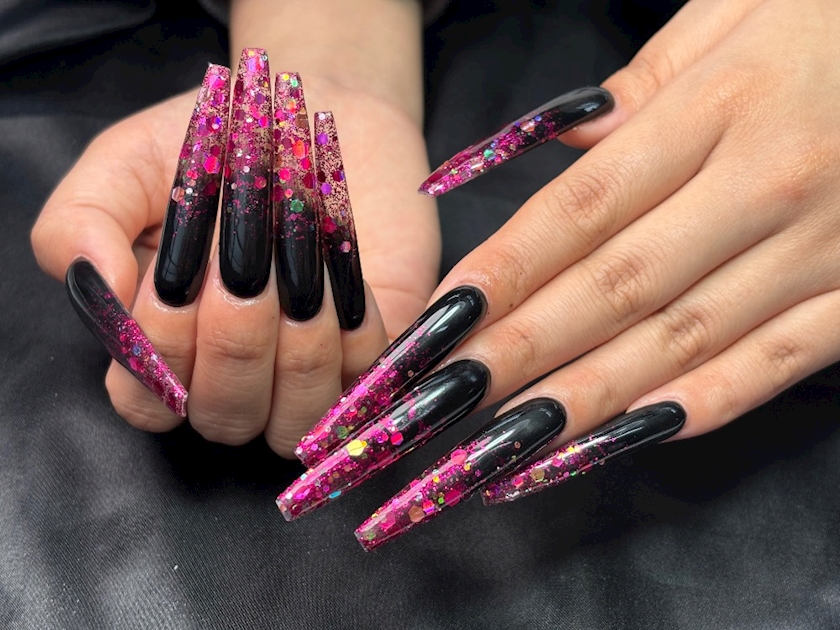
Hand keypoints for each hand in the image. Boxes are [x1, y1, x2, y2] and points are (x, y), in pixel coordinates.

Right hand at [31, 66, 438, 457]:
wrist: (312, 111)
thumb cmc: (216, 145)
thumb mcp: (125, 163)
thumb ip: (81, 221)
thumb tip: (97, 283)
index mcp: (167, 344)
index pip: (148, 403)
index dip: (160, 352)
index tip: (176, 275)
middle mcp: (236, 373)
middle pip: (225, 417)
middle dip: (233, 337)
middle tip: (246, 257)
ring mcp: (306, 372)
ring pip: (294, 421)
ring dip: (295, 342)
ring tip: (298, 263)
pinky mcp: (369, 354)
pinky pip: (364, 380)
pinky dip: (353, 324)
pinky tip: (340, 265)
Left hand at [278, 0, 839, 543]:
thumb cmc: (834, 18)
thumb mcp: (736, 14)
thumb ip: (643, 86)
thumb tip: (555, 139)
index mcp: (719, 108)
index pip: (584, 206)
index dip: (506, 268)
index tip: (440, 320)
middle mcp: (764, 185)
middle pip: (616, 284)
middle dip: (522, 349)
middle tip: (447, 400)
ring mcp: (823, 246)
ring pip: (684, 337)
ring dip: (589, 396)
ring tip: (511, 440)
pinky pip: (778, 363)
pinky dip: (702, 404)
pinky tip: (629, 436)